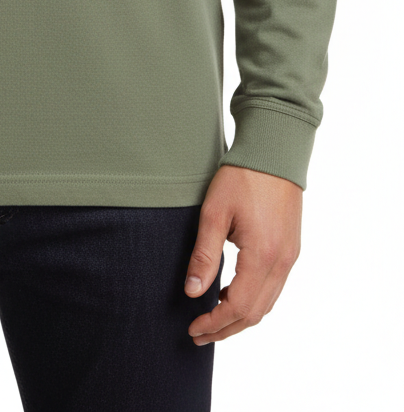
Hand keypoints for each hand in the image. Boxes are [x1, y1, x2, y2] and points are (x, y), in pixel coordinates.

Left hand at [184, 164, 301, 344]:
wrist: (275, 152)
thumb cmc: (242, 176)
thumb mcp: (214, 212)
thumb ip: (204, 255)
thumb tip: (193, 292)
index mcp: (262, 256)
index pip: (239, 307)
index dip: (215, 323)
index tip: (194, 328)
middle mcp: (282, 262)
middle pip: (255, 313)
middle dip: (226, 328)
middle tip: (199, 334)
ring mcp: (290, 257)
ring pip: (267, 304)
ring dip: (241, 317)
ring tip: (213, 319)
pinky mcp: (291, 249)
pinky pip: (274, 288)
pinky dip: (254, 300)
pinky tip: (233, 294)